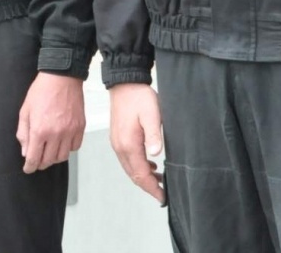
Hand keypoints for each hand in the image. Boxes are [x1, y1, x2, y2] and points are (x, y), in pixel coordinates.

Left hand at [18, 72, 85, 172]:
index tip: (28, 169)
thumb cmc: (41, 91)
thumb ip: (24, 133)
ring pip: (63, 156)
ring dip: (54, 158)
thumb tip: (25, 151)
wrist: (61, 78)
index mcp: (40, 130)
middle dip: (41, 163)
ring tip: (49, 152)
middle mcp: (56, 134)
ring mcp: (70, 132)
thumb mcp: (25, 111)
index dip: (30, 167)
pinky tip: (61, 143)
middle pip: (49, 160)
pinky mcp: (80, 128)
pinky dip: (68, 149)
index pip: (34, 158)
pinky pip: (75, 147)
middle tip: (37, 161)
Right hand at [109, 83, 164, 204]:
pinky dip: (138, 167)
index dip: (152, 188)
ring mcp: (117, 142)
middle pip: (133, 175)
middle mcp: (120, 146)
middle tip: (162, 193)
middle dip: (148, 186)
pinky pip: (127, 159)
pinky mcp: (118, 138)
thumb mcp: (152, 115)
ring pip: (130, 168)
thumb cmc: (138, 97)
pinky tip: (150, 165)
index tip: (162, 197)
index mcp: (128, 144)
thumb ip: (154, 135)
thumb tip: (155, 154)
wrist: (124, 84)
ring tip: (159, 181)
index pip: (140, 174)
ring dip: (143, 177)